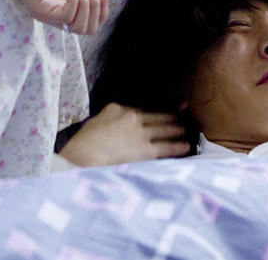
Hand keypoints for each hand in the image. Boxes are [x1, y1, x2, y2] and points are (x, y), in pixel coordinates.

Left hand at [0, 0, 108, 34]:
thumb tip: (98, 1)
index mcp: (62, 9)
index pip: (88, 25)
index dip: (101, 14)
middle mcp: (55, 16)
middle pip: (87, 30)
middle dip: (96, 10)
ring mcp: (47, 15)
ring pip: (79, 27)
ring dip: (86, 4)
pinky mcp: (40, 11)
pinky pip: (67, 15)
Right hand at [59, 103, 189, 166]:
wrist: (83, 157)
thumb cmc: (82, 145)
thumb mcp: (93, 123)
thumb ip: (107, 120)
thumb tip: (113, 126)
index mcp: (118, 109)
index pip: (140, 111)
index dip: (152, 114)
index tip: (161, 114)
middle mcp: (132, 118)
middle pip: (156, 118)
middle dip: (169, 119)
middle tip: (179, 120)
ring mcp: (141, 134)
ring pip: (164, 130)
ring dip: (175, 131)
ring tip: (183, 131)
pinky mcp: (147, 151)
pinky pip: (167, 147)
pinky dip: (177, 146)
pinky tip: (185, 147)